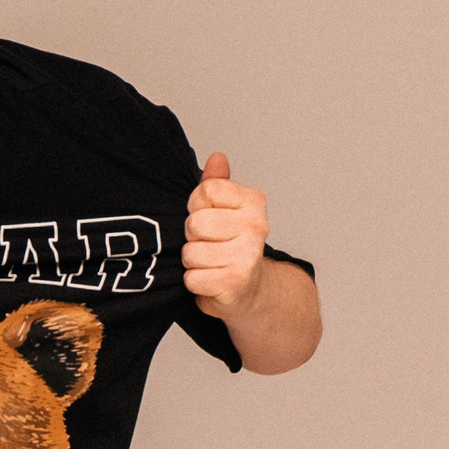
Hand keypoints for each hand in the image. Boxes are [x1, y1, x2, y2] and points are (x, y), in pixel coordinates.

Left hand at [183, 149, 268, 319]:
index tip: (209, 219)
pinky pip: (193, 278)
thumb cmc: (231, 247)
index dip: (196, 207)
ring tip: (210, 264)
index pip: (204, 191)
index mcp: (253, 201)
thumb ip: (216, 183)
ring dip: (193, 263)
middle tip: (209, 245)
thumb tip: (217, 157)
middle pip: (195, 223)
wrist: (249, 291)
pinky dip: (195, 283)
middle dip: (193, 238)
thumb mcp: (224, 210)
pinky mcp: (236, 281)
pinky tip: (211, 281)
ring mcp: (248, 254)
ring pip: (191, 253)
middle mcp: (257, 226)